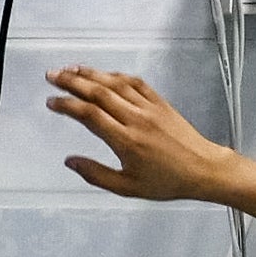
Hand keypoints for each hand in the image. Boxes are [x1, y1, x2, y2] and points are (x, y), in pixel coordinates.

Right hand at [45, 67, 255, 208]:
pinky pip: (135, 83)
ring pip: (115, 83)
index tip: (51, 102)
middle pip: (98, 93)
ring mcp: (149, 108)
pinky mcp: (160, 102)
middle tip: (51, 76)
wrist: (203, 169)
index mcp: (126, 141)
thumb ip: (96, 174)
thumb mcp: (128, 187)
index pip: (89, 115)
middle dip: (72, 81)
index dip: (67, 106)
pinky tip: (104, 74)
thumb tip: (70, 162)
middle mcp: (136, 119)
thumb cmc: (167, 182)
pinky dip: (116, 76)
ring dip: (91, 73)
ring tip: (70, 69)